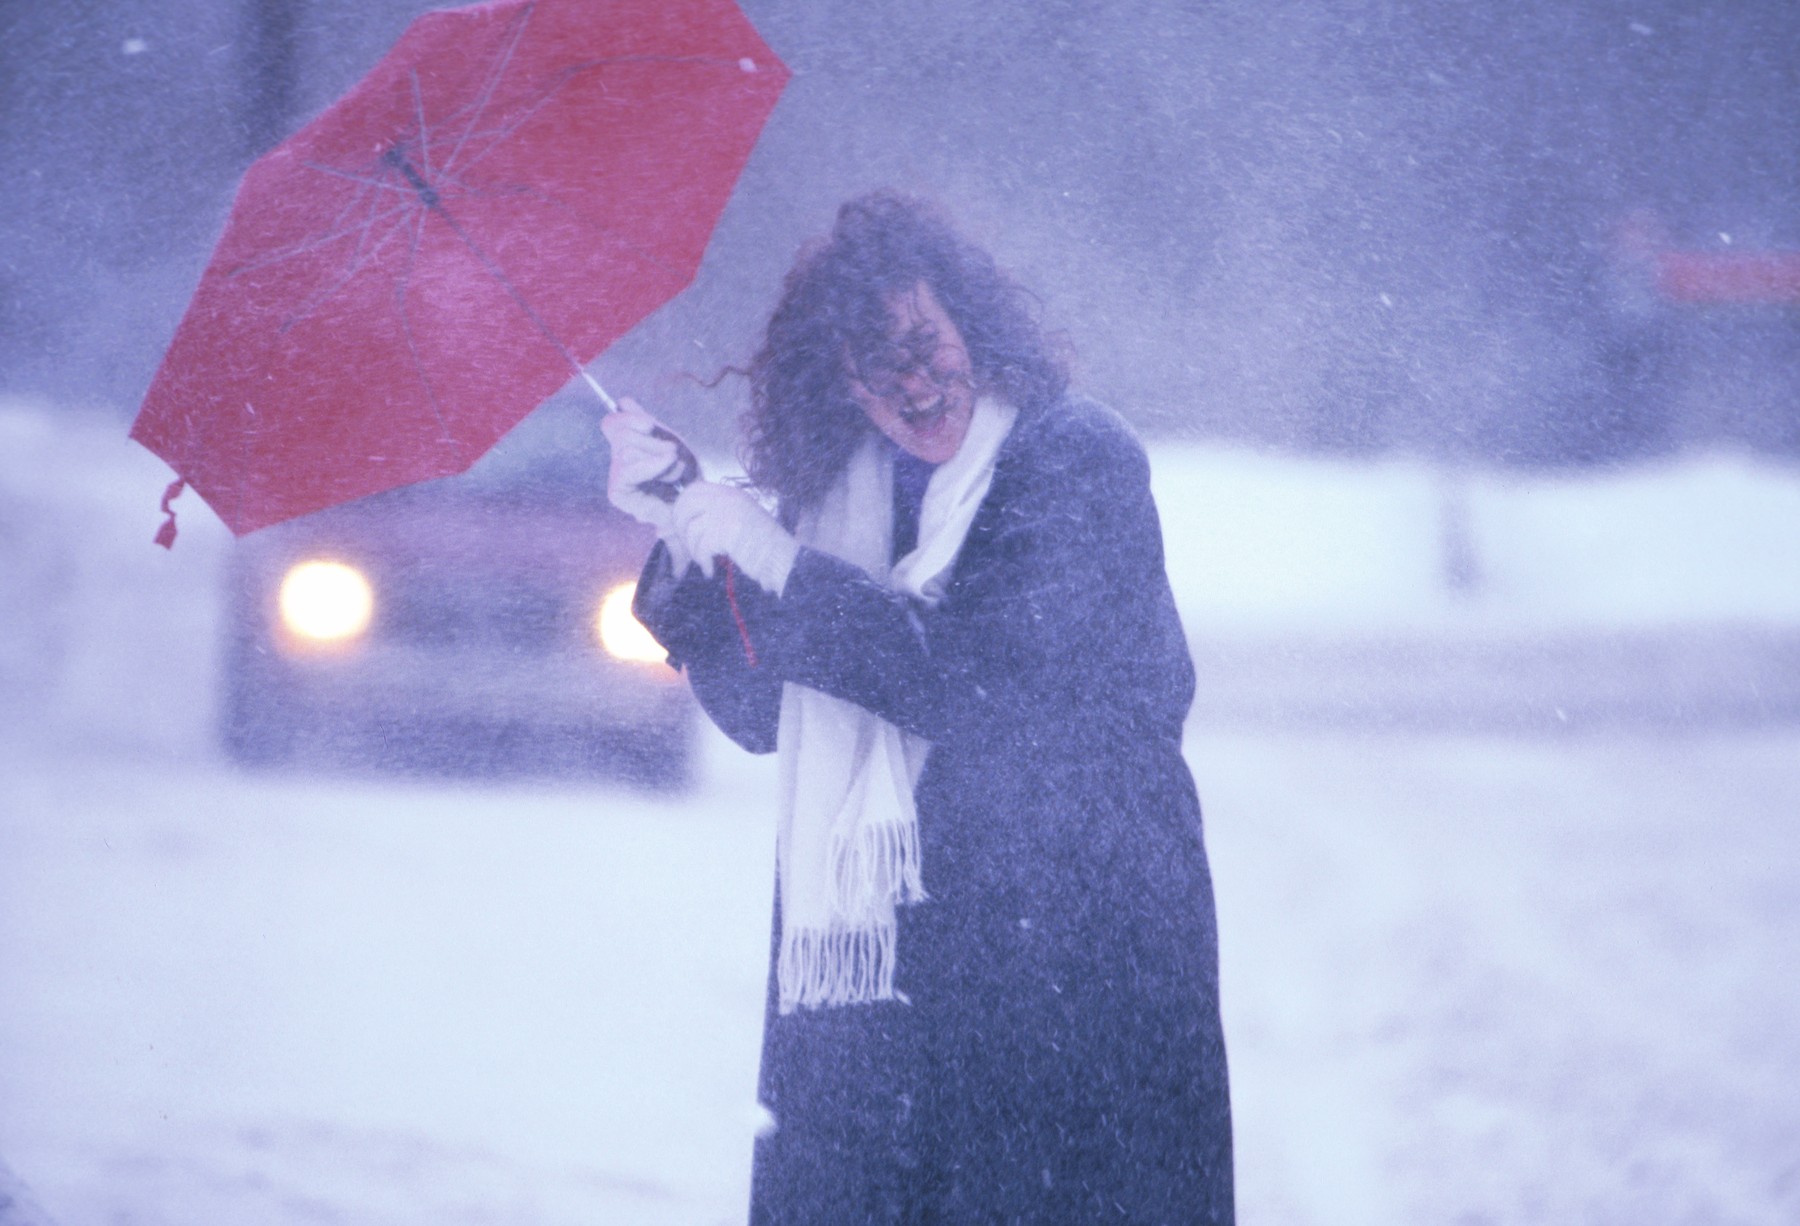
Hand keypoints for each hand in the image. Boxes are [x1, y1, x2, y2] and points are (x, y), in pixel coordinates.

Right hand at [600, 399, 693, 536]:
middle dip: (652, 441)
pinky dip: (650, 465)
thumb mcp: (667, 440)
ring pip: (626, 450)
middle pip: (620, 433)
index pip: (612, 423)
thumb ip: (644, 421)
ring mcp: (617, 477)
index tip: (650, 425)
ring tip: (675, 470)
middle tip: (673, 455)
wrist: (695, 503)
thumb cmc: (685, 476)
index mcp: (628, 445)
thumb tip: (623, 402)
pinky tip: (667, 467)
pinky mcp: (618, 492)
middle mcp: (618, 460)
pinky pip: (626, 468)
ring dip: (659, 457)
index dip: (628, 418)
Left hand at [672, 481, 799, 593]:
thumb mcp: (739, 518)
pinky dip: (702, 561)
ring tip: (703, 561)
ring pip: (691, 528)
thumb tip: (682, 520)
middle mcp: (727, 498)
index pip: (693, 490)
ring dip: (693, 549)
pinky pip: (701, 546)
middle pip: (686, 504)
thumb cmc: (761, 545)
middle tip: (687, 544)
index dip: (682, 508)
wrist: (782, 558)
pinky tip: (709, 570)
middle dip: (680, 525)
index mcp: (730, 493)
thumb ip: (716, 513)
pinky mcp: (726, 531)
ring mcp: (727, 512)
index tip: (683, 526)